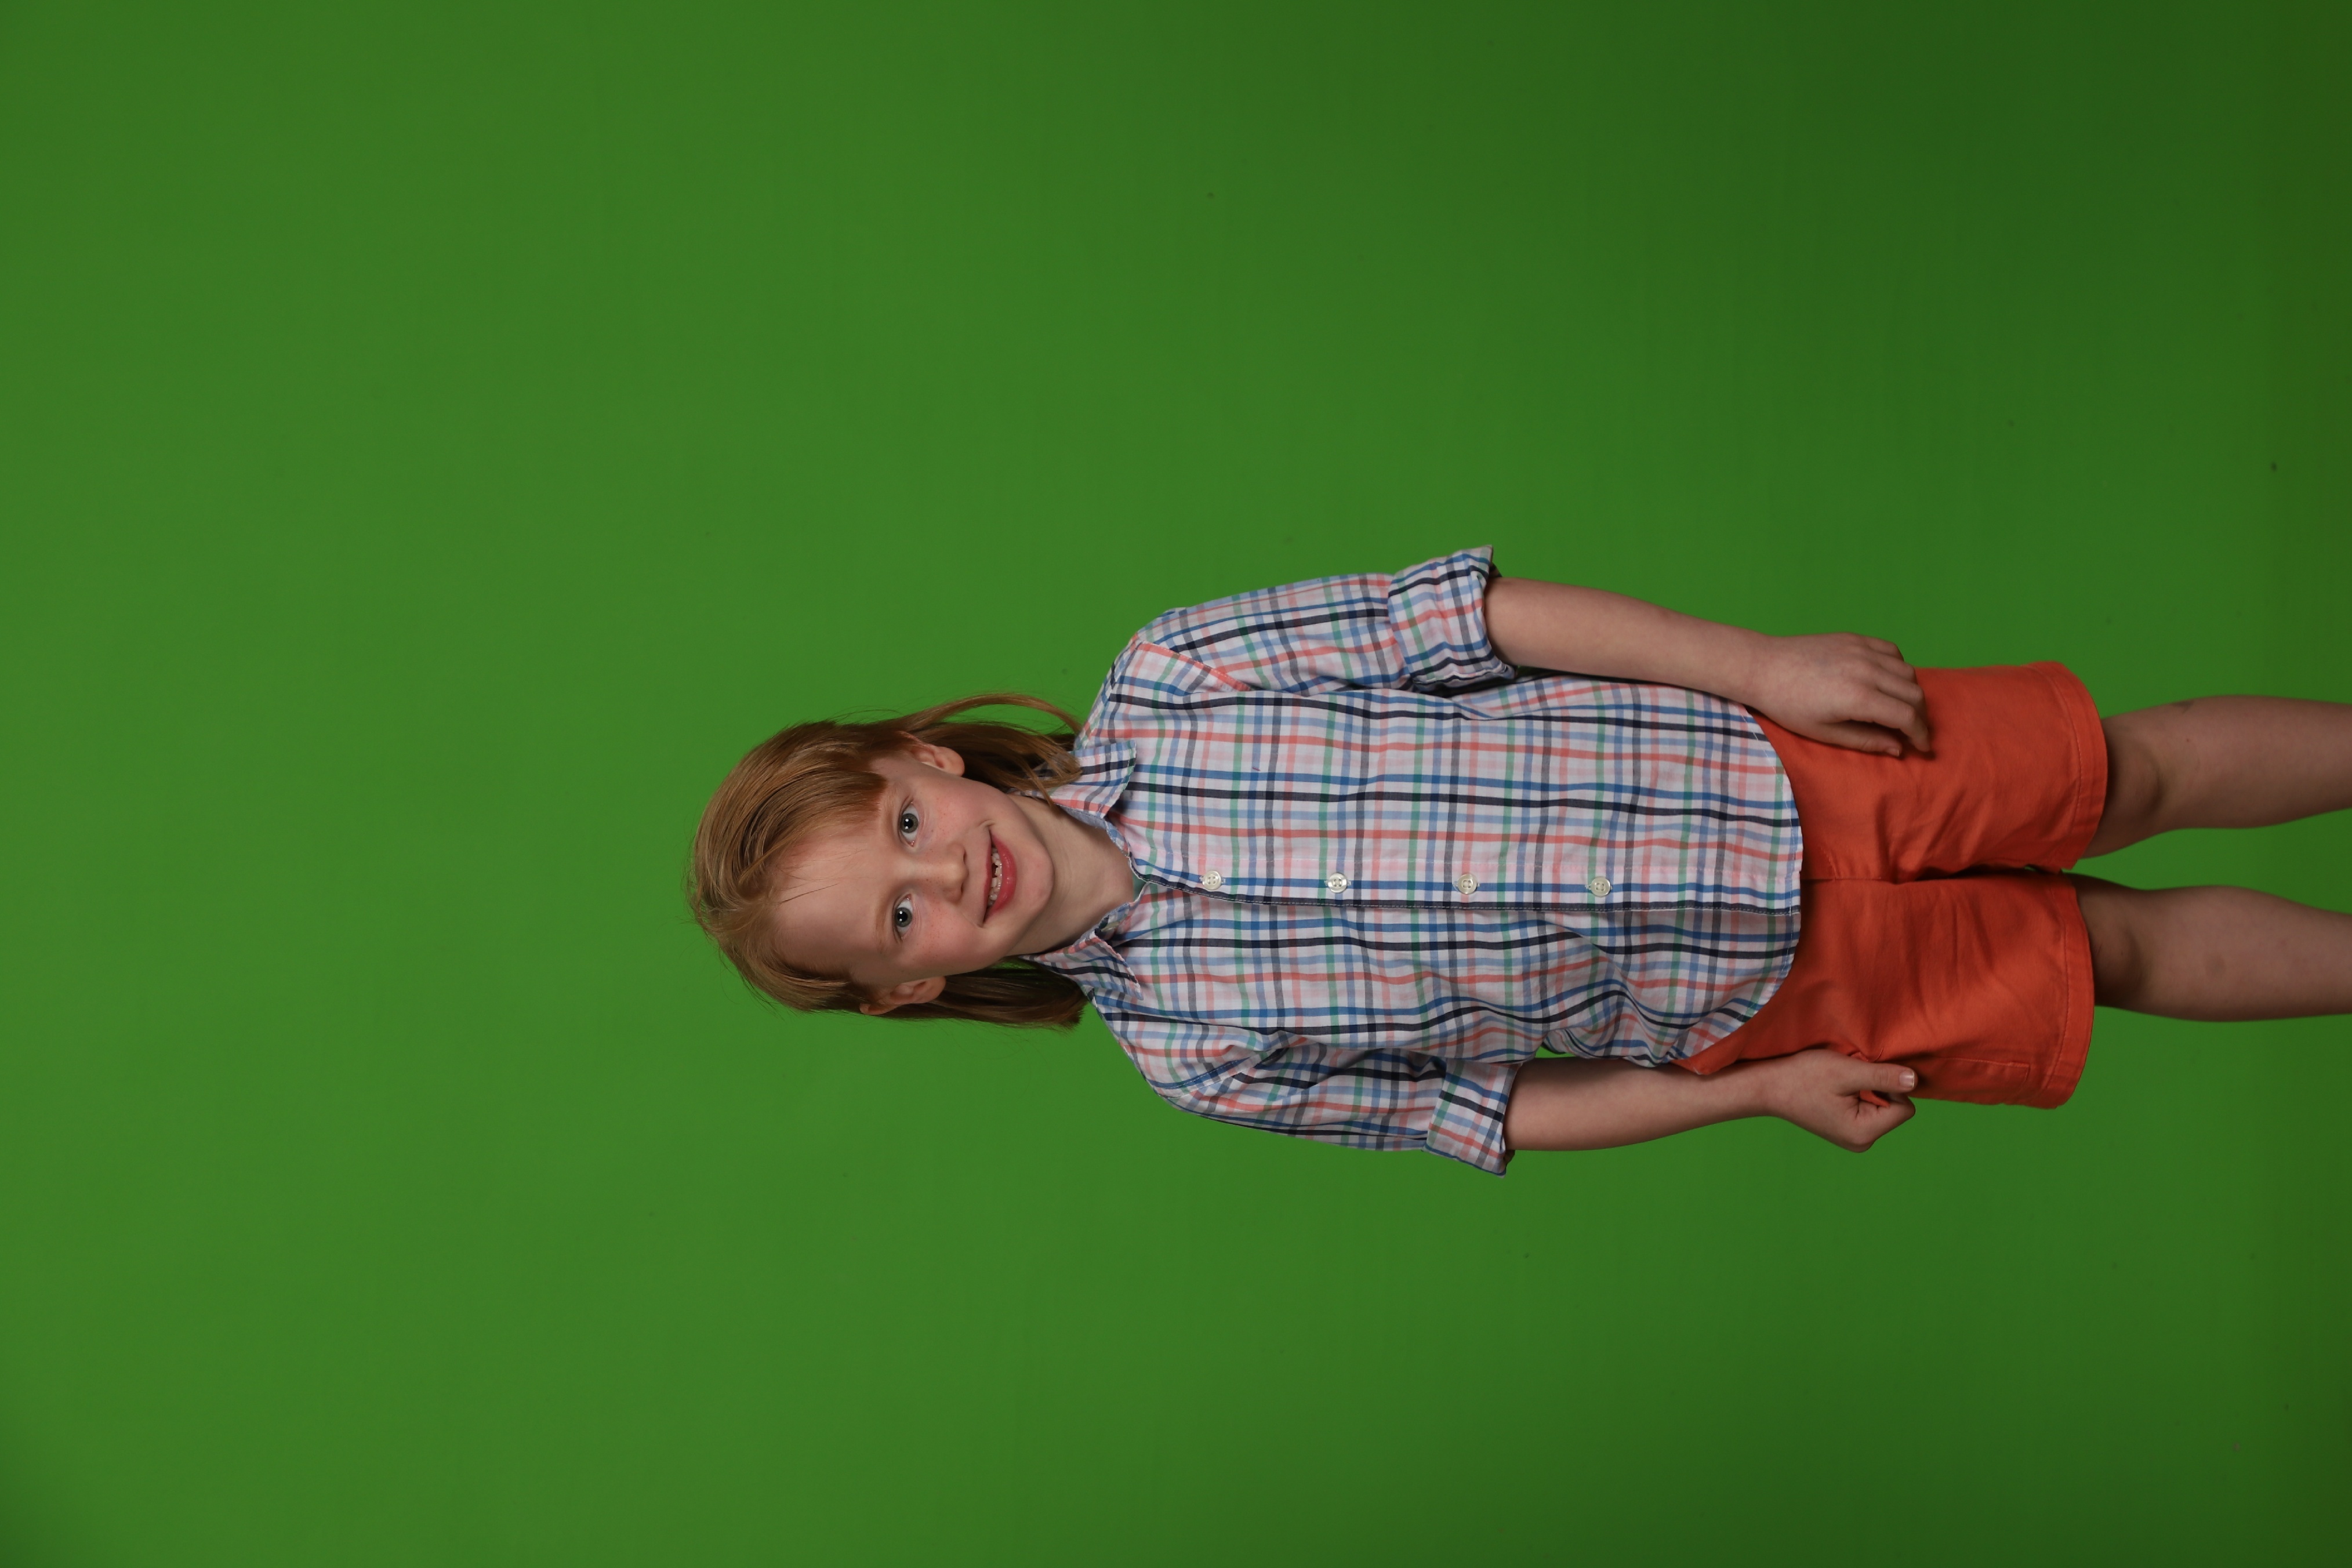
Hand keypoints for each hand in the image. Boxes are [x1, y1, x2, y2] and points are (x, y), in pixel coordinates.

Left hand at [1745, 633, 1930, 756]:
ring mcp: (1862, 650)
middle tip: (1915, 732)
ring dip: (1911, 693)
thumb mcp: (1824, 733)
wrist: (1764, 667)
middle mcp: (1867, 670)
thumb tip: (1898, 748)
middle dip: (1921, 717)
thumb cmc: (1788, 705)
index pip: (1907, 717)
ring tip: (1901, 709)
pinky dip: (1899, 668)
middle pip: (1914, 694)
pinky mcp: (1856, 638)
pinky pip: (1892, 651)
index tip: (1923, 747)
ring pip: (1908, 672)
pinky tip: (1888, 681)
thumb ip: (1865, 741)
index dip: (1921, 735)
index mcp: (1858, 698)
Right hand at [1746, 1047, 1916, 1151]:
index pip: (1905, 1108)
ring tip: (1838, 1085)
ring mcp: (1854, 1138)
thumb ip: (1883, 1076)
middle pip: (1895, 1109)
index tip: (1860, 1077)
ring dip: (1866, 1090)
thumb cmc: (1802, 1077)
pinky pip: (1869, 1110)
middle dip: (1877, 1089)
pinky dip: (1857, 1095)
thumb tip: (1915, 1080)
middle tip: (1845, 1080)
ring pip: (1882, 1108)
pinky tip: (1835, 1091)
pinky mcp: (1847, 1130)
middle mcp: (1862, 1142)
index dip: (1889, 1086)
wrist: (1767, 1087)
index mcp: (1864, 1133)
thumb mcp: (1845, 1071)